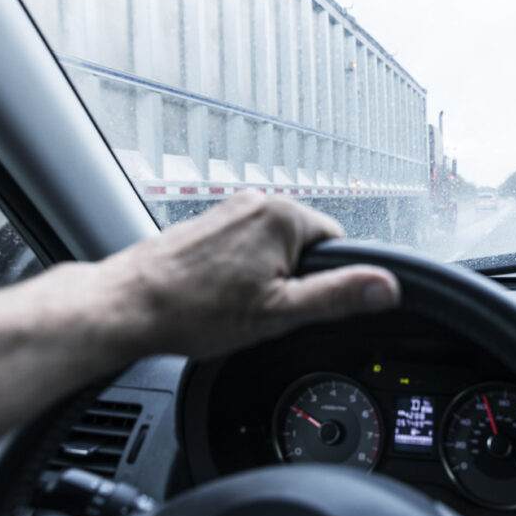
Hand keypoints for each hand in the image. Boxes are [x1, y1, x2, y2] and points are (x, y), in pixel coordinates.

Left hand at [102, 192, 399, 358]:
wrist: (128, 306)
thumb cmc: (194, 310)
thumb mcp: (279, 313)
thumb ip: (339, 296)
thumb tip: (387, 285)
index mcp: (284, 215)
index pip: (339, 245)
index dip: (325, 284)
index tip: (296, 305)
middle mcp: (258, 202)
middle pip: (307, 246)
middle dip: (293, 280)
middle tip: (261, 309)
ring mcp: (231, 209)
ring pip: (275, 248)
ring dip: (266, 276)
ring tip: (233, 303)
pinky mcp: (211, 222)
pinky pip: (247, 246)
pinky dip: (241, 271)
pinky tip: (218, 294)